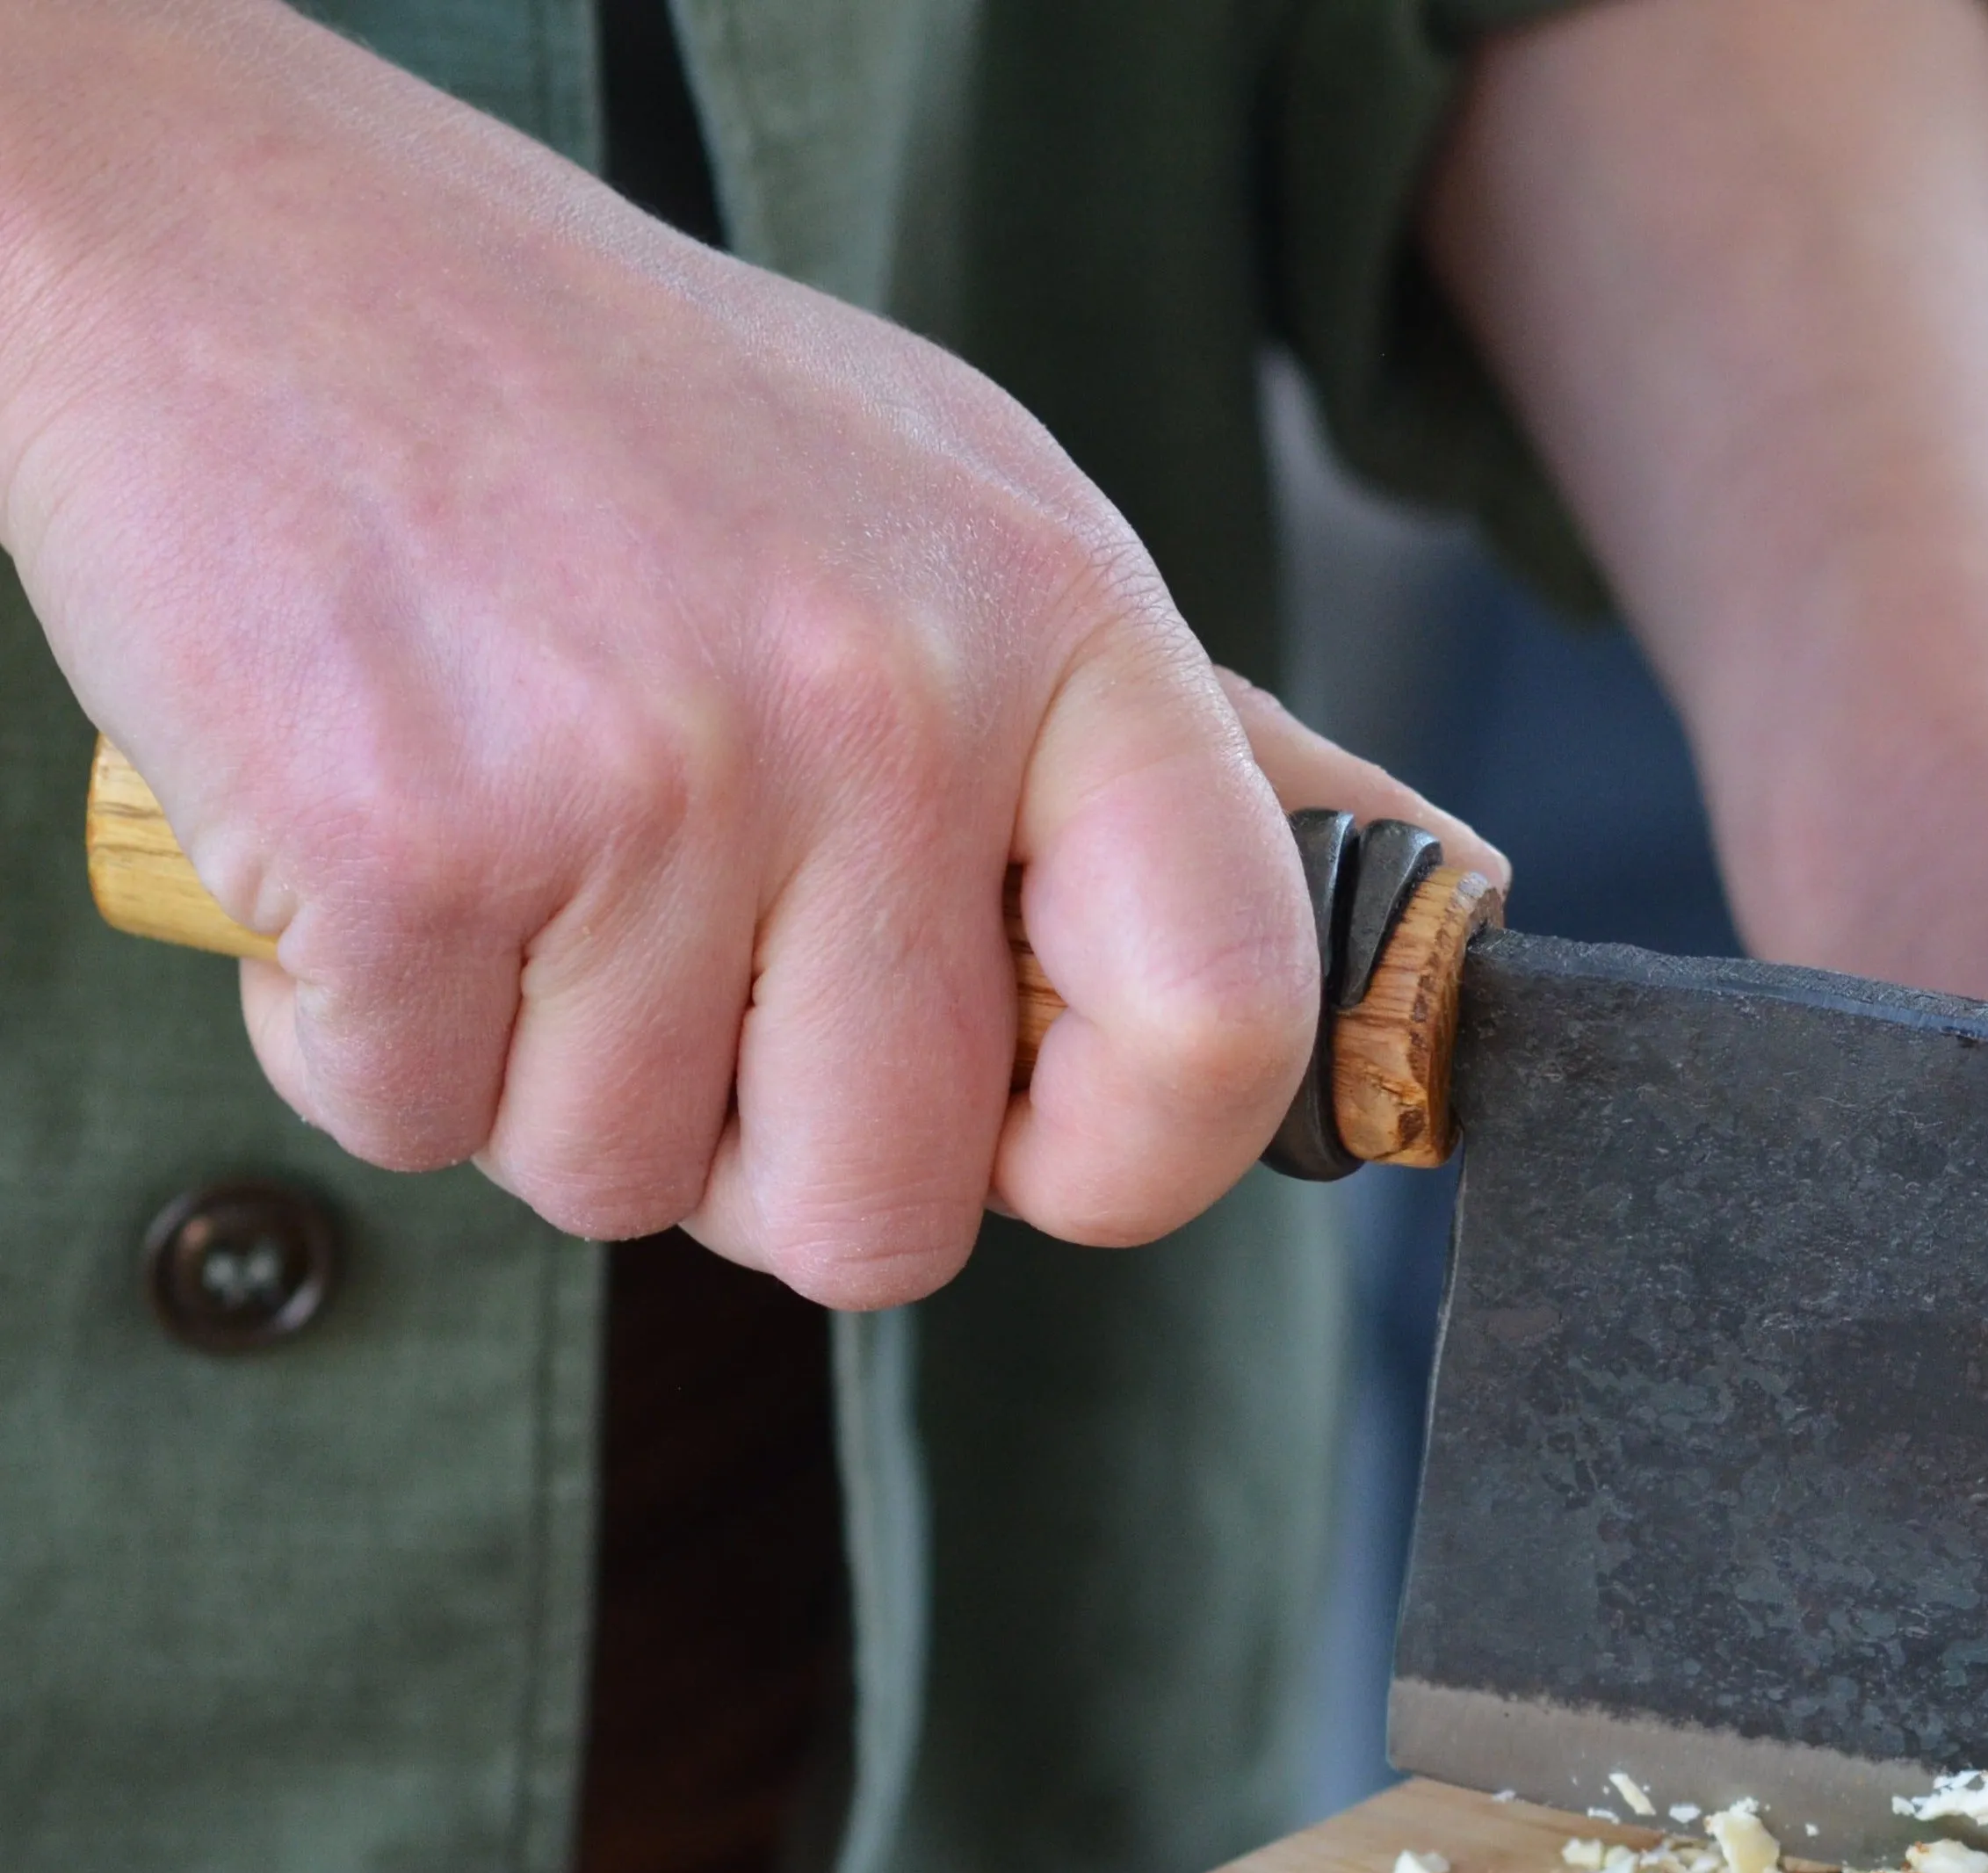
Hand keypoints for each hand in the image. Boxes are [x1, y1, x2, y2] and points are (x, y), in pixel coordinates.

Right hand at [0, 1, 1479, 1304]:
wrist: (226, 233)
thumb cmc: (622, 412)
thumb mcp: (973, 519)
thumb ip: (1189, 753)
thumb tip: (1445, 903)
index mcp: (1064, 629)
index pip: (1228, 1024)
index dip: (1130, 1163)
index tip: (1030, 1147)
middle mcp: (885, 707)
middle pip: (893, 1208)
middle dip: (769, 1166)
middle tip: (688, 987)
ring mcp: (650, 779)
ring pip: (630, 1180)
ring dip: (549, 1082)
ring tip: (522, 853)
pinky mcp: (411, 843)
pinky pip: (416, 1122)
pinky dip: (367, 1035)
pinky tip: (377, 845)